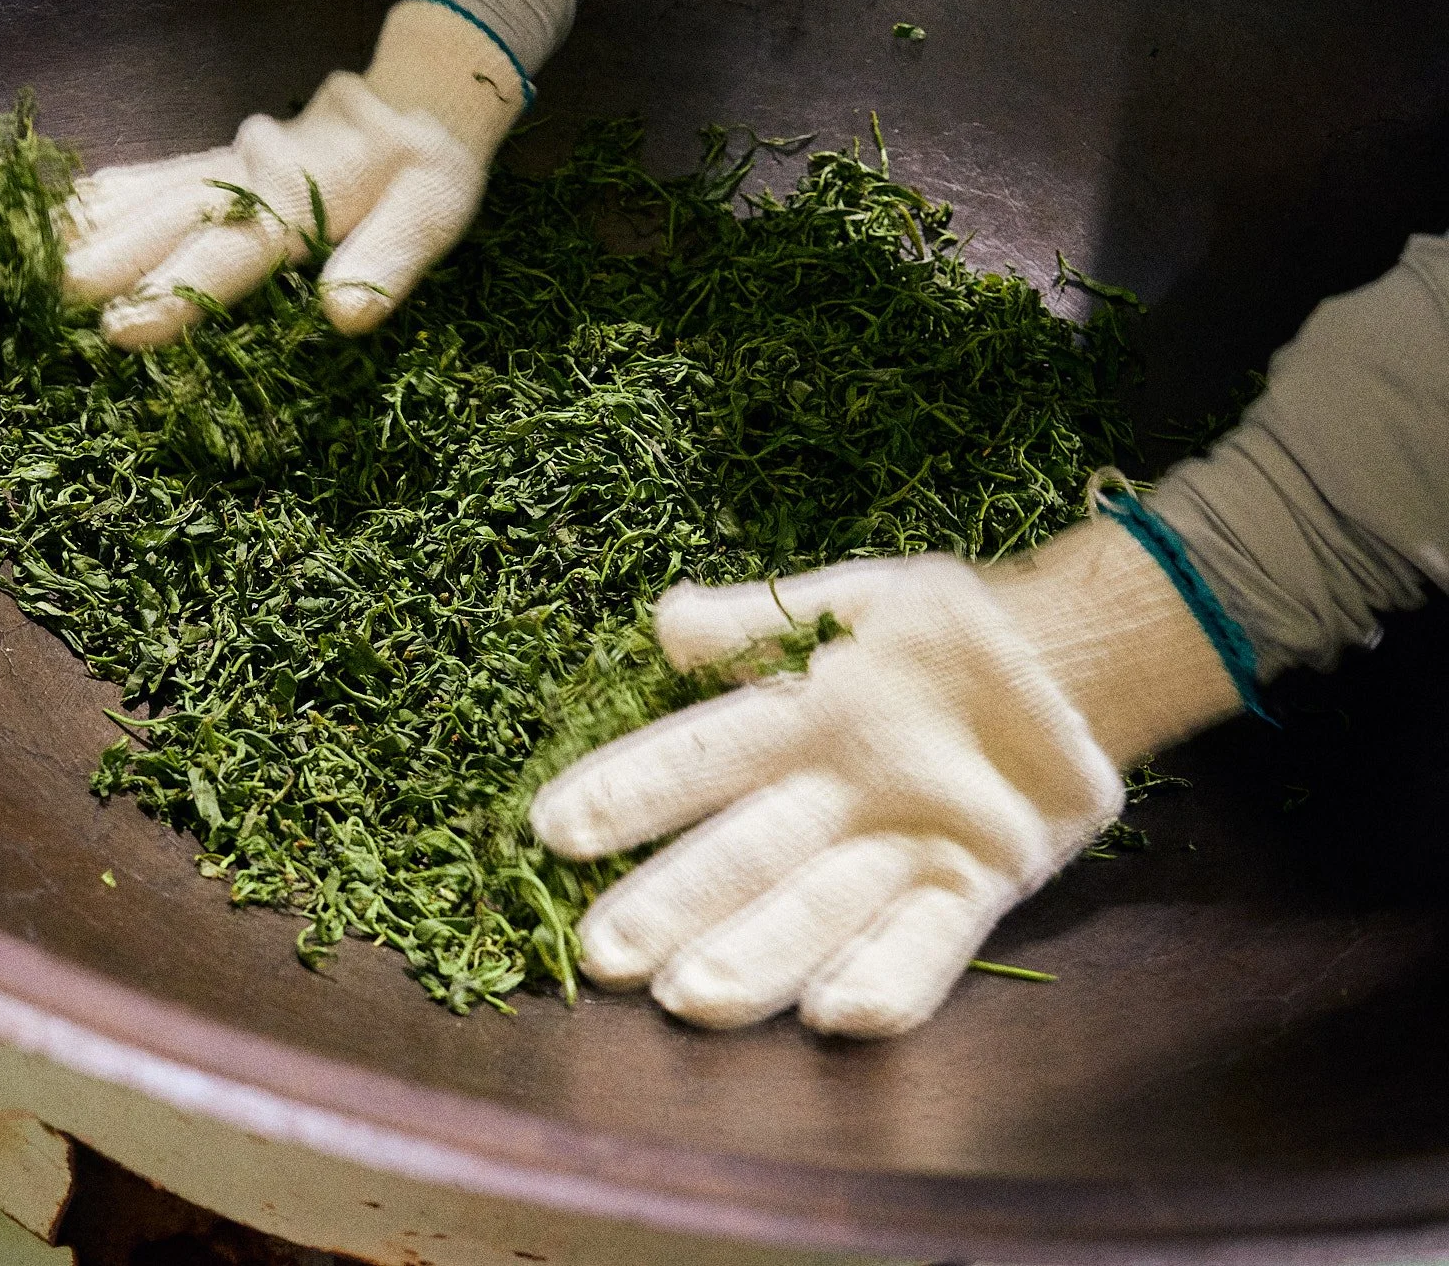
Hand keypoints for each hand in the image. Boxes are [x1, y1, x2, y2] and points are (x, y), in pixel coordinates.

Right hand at [61, 0, 525, 348]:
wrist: (423, 96)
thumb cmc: (429, 168)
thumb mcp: (433, 213)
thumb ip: (388, 263)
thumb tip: (344, 315)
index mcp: (302, 199)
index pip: (231, 254)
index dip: (176, 293)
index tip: (122, 328)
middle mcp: (252, 174)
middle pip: (171, 218)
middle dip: (111, 256)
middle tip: (51, 294)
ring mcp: (229, 162)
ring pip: (151, 192)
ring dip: (93, 223)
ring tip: (32, 251)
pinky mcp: (220, 159)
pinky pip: (155, 174)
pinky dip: (105, 193)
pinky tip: (58, 210)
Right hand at [530, 515, 1242, 1037]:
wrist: (1065, 657)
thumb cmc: (939, 627)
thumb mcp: (852, 601)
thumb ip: (758, 620)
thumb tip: (667, 623)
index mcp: (795, 725)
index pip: (695, 759)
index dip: (627, 791)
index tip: (552, 827)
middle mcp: (836, 801)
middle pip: (742, 856)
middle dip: (673, 904)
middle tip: (604, 955)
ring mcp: (905, 846)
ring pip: (819, 908)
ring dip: (758, 954)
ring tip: (691, 998)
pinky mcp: (978, 882)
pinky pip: (932, 939)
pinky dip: (890, 976)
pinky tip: (839, 1016)